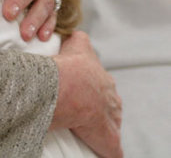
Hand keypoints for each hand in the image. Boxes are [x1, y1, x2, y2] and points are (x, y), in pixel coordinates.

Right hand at [52, 31, 122, 157]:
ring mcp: (111, 118)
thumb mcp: (77, 43)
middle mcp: (111, 97)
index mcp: (104, 78)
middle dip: (101, 107)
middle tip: (85, 109)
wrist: (67, 86)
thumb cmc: (69, 66)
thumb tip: (74, 32)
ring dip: (103, 126)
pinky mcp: (107, 138)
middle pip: (111, 104)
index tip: (84, 91)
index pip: (104, 84)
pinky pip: (112, 149)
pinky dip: (108, 150)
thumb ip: (78, 38)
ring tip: (88, 128)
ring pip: (112, 124)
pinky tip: (104, 150)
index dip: (94, 88)